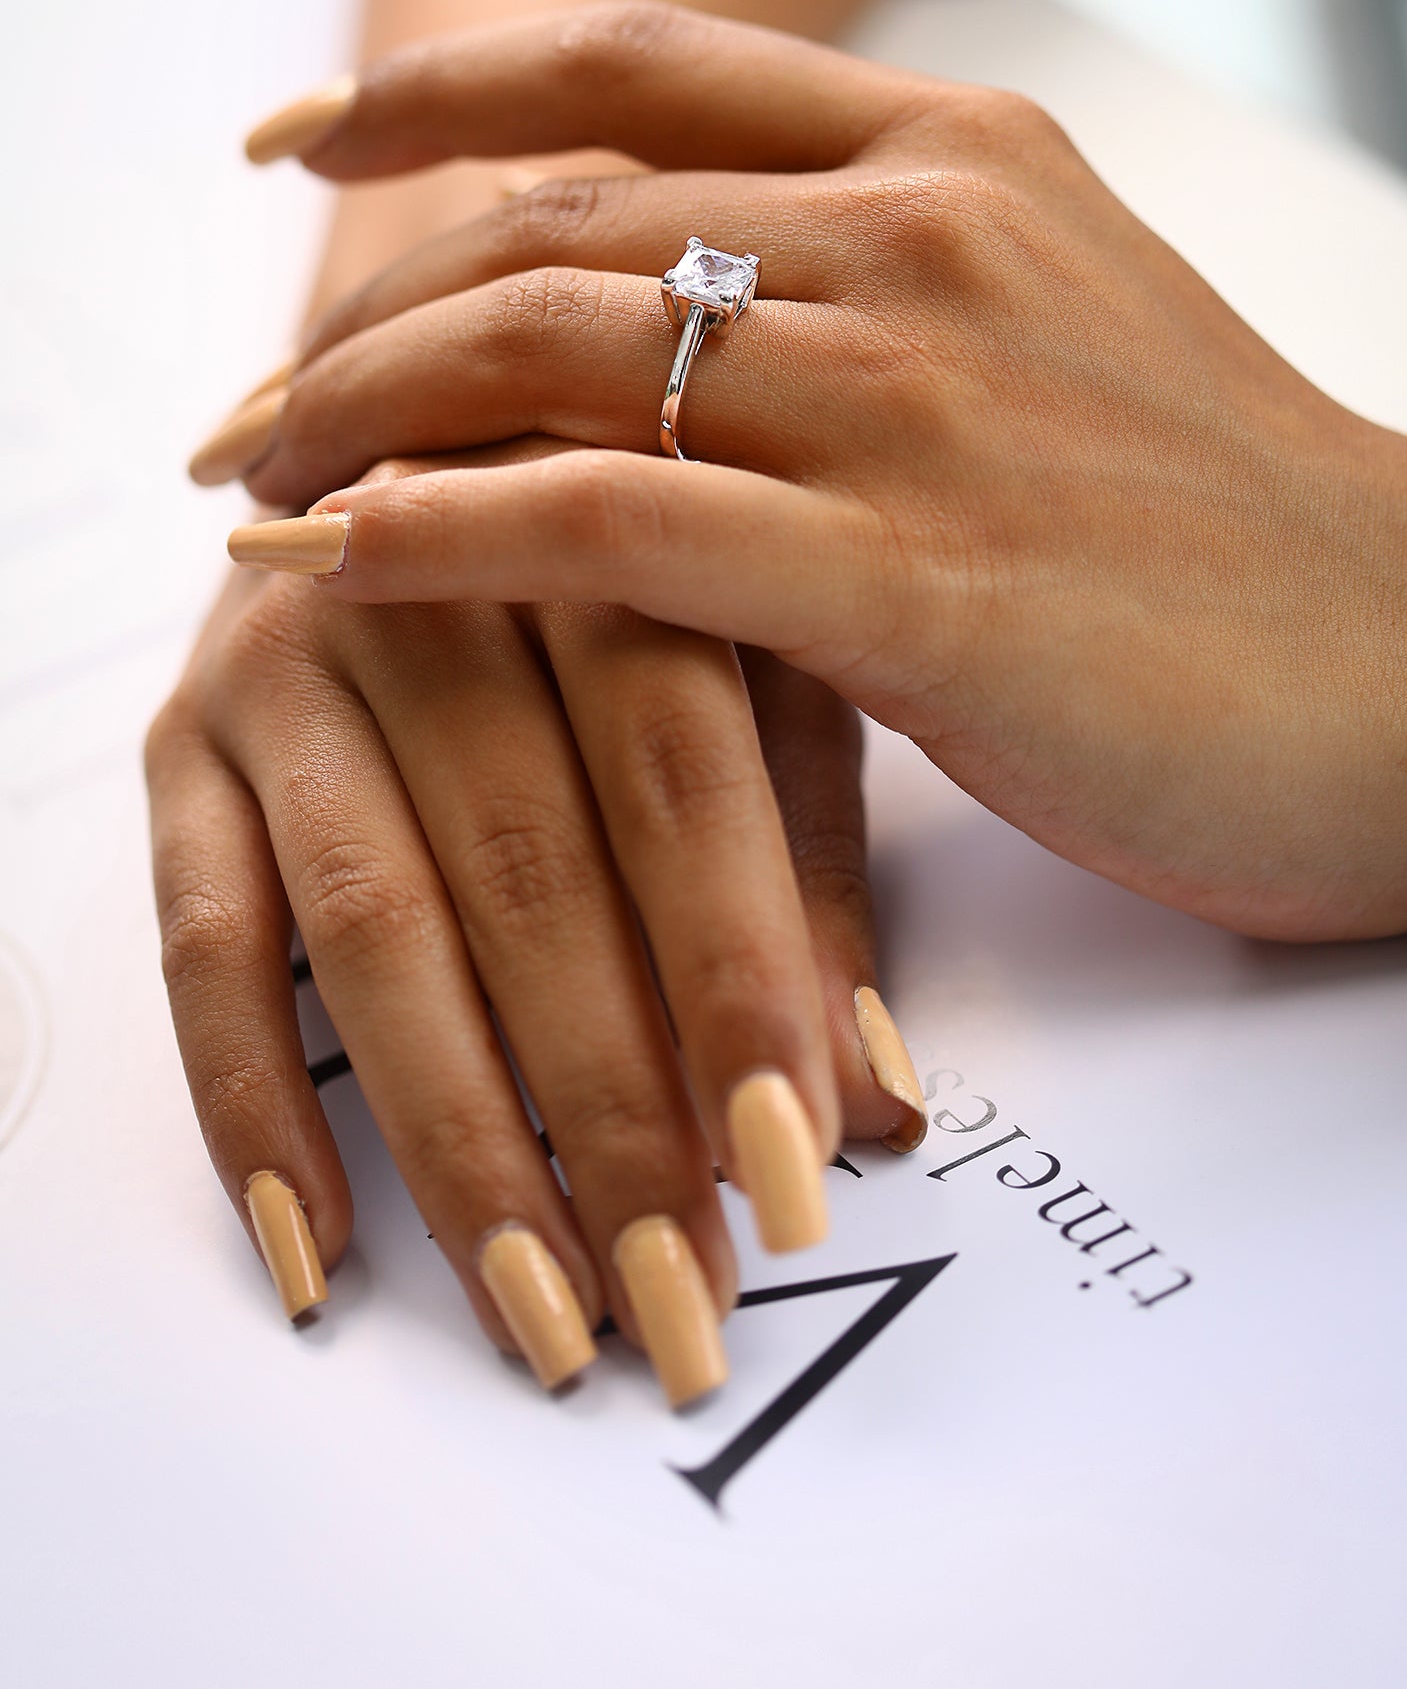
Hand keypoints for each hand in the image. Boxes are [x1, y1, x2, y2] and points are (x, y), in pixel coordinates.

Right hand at [150, 443, 922, 1403]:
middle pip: (528, 868)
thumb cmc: (634, 587)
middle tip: (685, 1297)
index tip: (800, 1174)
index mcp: (602, 541)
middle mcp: (430, 587)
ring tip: (549, 1314)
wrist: (417, 449)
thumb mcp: (762, 679)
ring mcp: (285, 664)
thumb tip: (870, 1113)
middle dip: (614, 1106)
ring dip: (462, 1141)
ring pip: (376, 924)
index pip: (679, 776)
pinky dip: (255, 1111)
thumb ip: (811, 872)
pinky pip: (203, 944)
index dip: (739, 979)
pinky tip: (325, 1256)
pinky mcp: (178, 746)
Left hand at [234, 4, 1406, 939]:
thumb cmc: (1246, 530)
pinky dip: (438, 529)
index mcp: (964, 156)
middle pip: (557, 215)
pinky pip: (606, 519)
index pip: (642, 65)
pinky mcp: (917, 574)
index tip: (302, 140)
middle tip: (244, 397)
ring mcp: (920, 396)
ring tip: (250, 487)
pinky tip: (334, 561)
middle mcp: (925, 236)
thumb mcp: (1066, 332)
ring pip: (553, 346)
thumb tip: (694, 317)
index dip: (439, 86)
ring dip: (358, 411)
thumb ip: (892, 285)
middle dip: (359, 306)